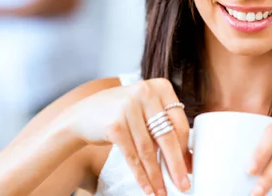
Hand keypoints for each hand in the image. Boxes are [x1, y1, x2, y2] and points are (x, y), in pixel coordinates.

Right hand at [67, 78, 190, 195]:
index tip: (189, 167)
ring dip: (157, 175)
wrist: (82, 115)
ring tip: (163, 192)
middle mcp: (145, 93)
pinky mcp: (115, 125)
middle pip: (167, 136)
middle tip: (184, 185)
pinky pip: (132, 156)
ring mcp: (128, 108)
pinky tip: (147, 187)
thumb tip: (187, 158)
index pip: (179, 122)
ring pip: (149, 150)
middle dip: (176, 165)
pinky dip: (141, 175)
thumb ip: (164, 125)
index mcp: (160, 87)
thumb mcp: (145, 110)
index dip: (185, 149)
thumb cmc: (120, 114)